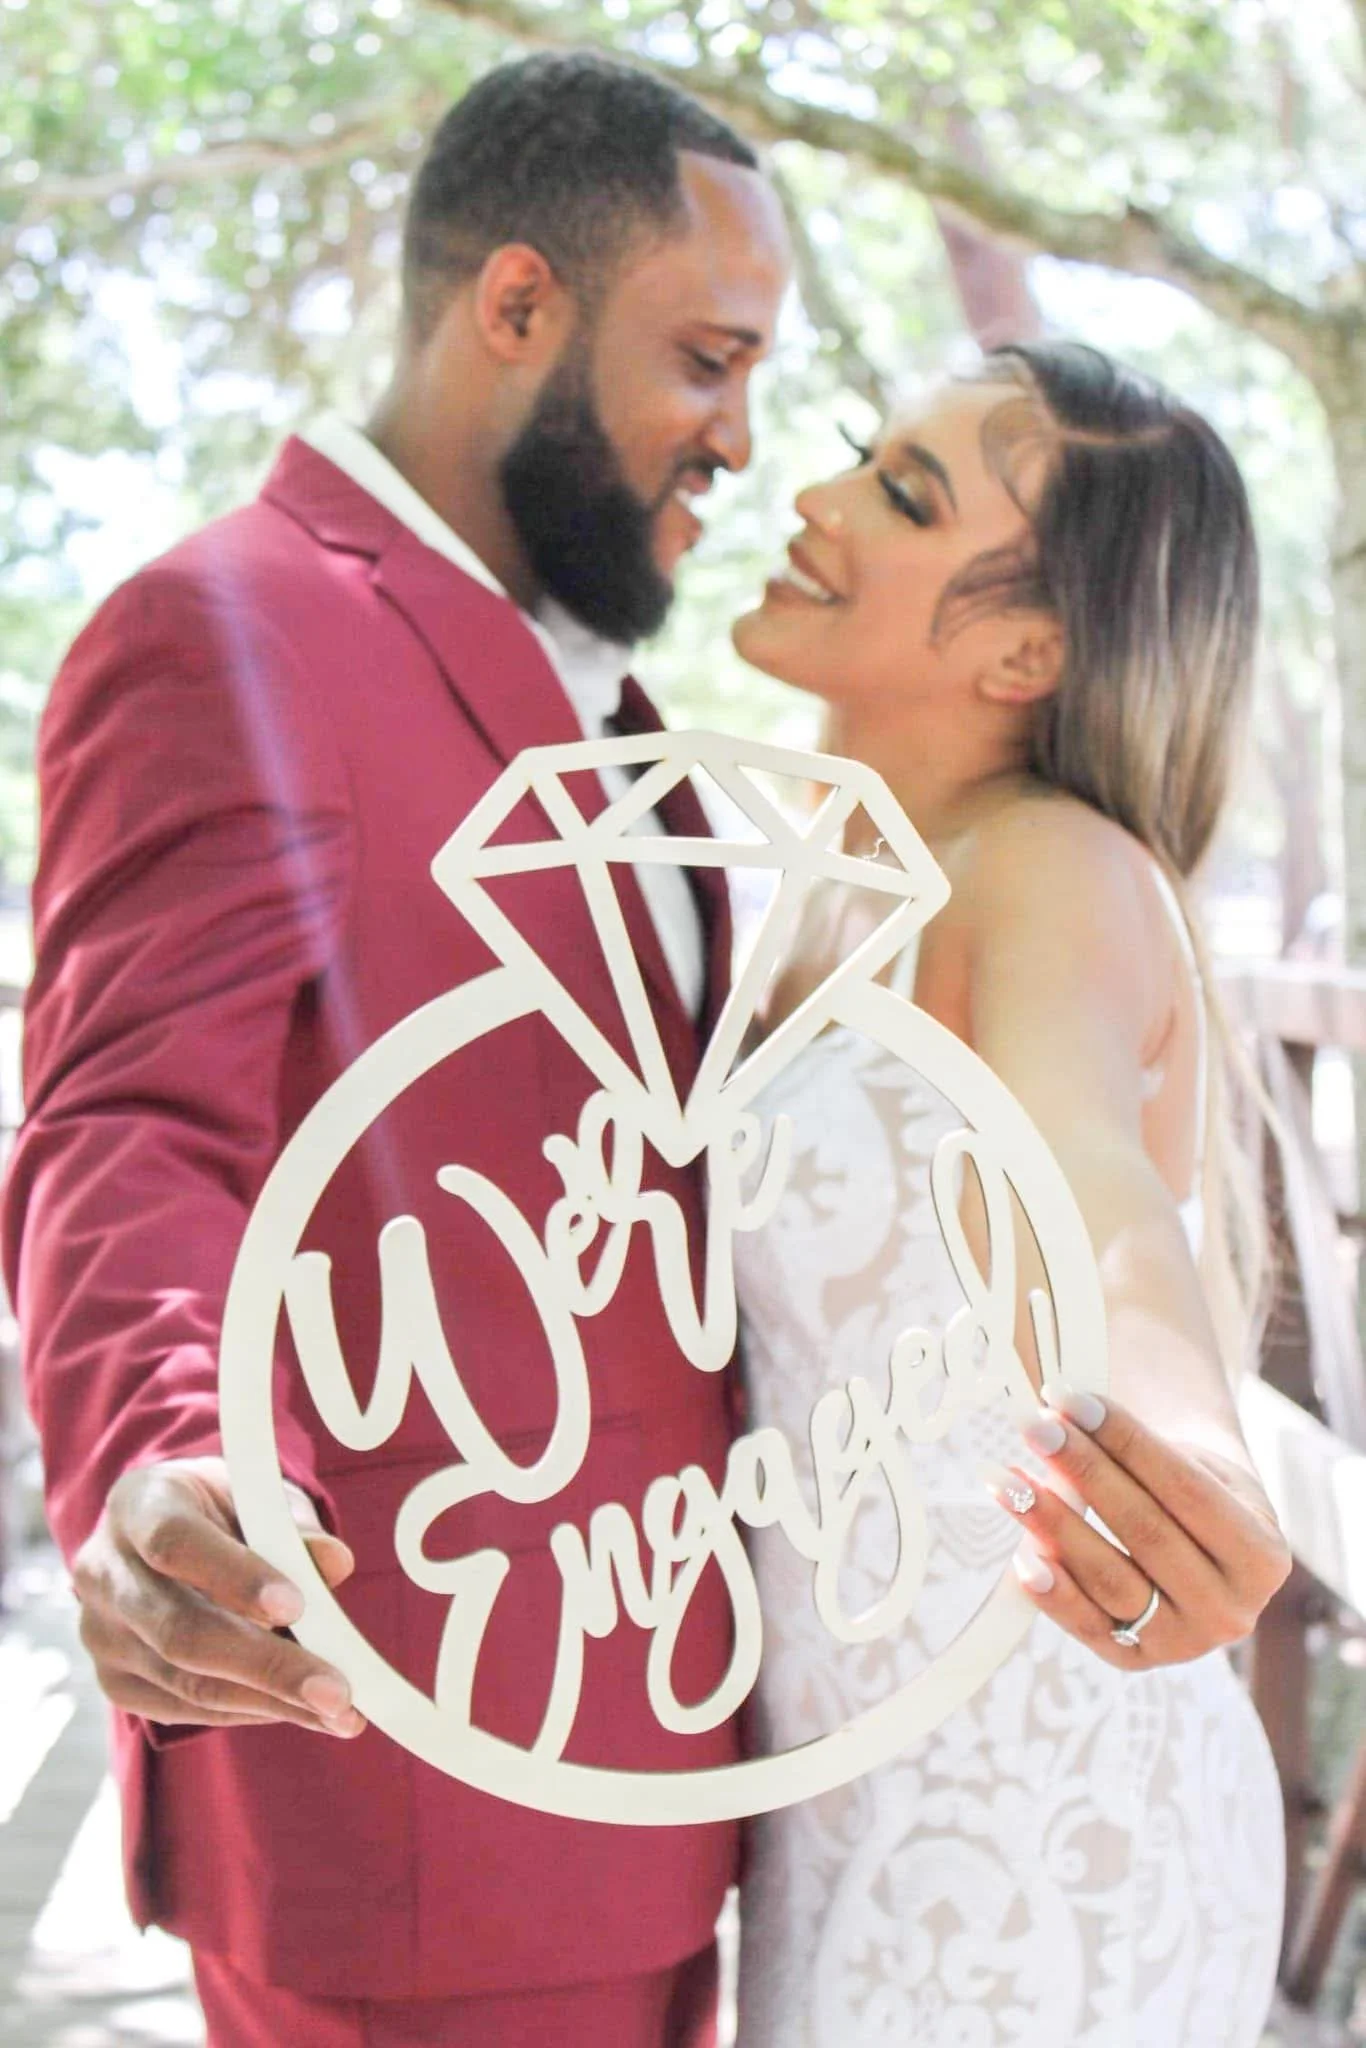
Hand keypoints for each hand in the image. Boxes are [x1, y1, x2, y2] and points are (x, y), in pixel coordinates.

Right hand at [72, 1457, 365, 1734]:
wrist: (160, 1531)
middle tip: (336, 1691)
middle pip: (180, 1631)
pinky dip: (247, 1712)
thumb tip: (334, 1562)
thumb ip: (291, 1524)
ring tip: (337, 1712)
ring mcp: (101, 1634)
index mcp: (136, 1505)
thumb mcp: (252, 1493)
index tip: (296, 1607)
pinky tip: (298, 1709)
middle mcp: (105, 1572)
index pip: (174, 1543)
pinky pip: (183, 1709)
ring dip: (269, 1702)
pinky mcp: (114, 1681)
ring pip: (186, 1682)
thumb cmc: (216, 1508)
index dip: (233, 1576)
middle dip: (267, 1666)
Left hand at [983, 1387, 1291, 1668]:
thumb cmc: (1194, 1490)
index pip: (1185, 1488)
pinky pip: (1087, 1625)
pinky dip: (1052, 1591)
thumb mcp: (1195, 1465)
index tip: (1072, 1398)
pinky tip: (1022, 1554)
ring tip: (1007, 1479)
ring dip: (1052, 1524)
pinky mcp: (1136, 1660)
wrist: (1199, 1549)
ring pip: (1110, 1579)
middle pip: (1145, 1532)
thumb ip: (1141, 1453)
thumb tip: (1063, 1418)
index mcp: (1262, 1557)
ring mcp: (1184, 1644)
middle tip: (1033, 1426)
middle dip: (1083, 1471)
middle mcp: (1231, 1611)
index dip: (1125, 1441)